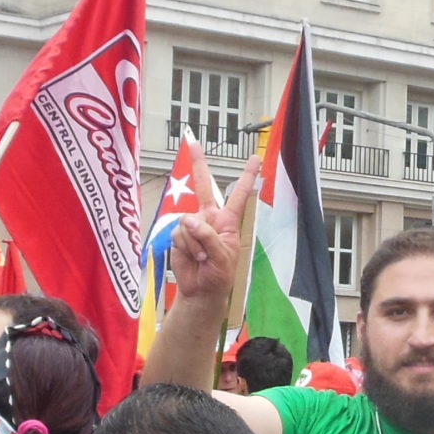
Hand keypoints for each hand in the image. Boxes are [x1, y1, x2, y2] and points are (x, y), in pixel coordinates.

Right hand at [168, 157, 255, 305]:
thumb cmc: (219, 275)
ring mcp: (192, 225)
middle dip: (198, 164)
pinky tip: (192, 257)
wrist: (201, 290)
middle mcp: (209, 218)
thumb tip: (189, 220)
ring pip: (188, 222)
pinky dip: (185, 247)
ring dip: (194, 243)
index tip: (255, 158)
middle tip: (193, 143)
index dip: (247, 176)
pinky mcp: (179, 235)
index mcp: (227, 221)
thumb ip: (208, 236)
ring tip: (202, 257)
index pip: (239, 195)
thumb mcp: (223, 256)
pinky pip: (178, 233)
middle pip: (203, 187)